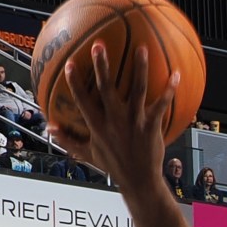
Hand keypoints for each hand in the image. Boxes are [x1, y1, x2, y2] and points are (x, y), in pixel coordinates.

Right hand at [50, 40, 177, 184]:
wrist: (139, 181)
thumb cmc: (113, 166)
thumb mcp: (87, 154)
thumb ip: (68, 139)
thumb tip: (50, 127)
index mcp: (97, 126)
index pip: (82, 100)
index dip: (75, 81)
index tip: (70, 62)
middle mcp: (115, 120)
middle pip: (106, 87)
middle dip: (101, 65)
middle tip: (98, 44)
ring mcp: (134, 121)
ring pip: (137, 89)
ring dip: (140, 68)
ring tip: (142, 48)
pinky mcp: (152, 125)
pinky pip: (162, 104)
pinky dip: (170, 90)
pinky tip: (176, 74)